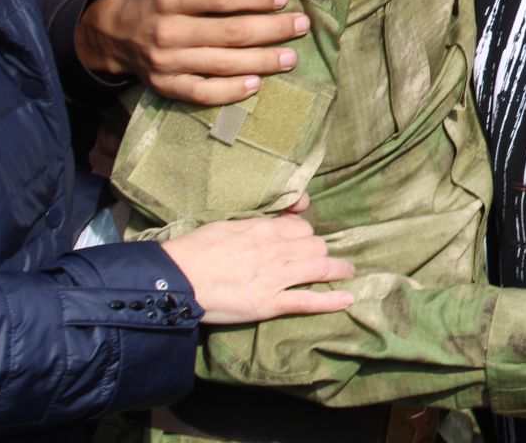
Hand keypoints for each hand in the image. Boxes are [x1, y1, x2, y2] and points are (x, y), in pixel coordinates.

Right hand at [76, 0, 306, 105]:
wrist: (111, 34)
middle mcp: (167, 31)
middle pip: (229, 33)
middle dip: (271, 30)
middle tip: (301, 25)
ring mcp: (166, 62)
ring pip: (222, 64)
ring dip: (261, 62)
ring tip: (292, 57)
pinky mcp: (166, 86)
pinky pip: (202, 93)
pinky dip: (230, 92)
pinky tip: (256, 84)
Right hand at [159, 195, 355, 324]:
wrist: (176, 278)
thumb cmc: (193, 251)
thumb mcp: (225, 224)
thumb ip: (251, 223)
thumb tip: (268, 223)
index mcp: (263, 229)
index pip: (300, 228)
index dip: (305, 235)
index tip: (305, 241)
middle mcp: (275, 250)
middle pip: (314, 247)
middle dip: (321, 252)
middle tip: (324, 259)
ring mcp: (275, 277)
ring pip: (318, 269)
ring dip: (338, 270)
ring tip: (348, 271)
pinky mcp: (269, 303)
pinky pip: (307, 301)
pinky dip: (330, 301)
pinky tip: (347, 300)